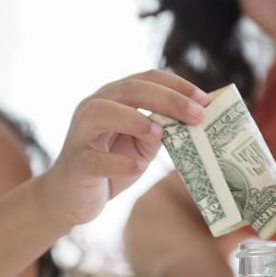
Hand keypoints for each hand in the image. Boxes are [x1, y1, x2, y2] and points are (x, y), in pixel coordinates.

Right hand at [42, 70, 207, 226]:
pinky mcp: (76, 162)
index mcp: (113, 97)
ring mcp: (80, 133)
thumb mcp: (141, 146)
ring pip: (102, 112)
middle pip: (130, 89)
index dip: (177, 86)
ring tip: (161, 134)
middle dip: (168, 99)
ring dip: (135, 120)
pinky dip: (119, 162)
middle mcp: (94, 107)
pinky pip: (95, 159)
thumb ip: (160, 130)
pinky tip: (139, 166)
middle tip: (197, 115)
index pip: (147, 79)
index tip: (205, 100)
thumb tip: (192, 122)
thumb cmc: (108, 166)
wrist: (70, 197)